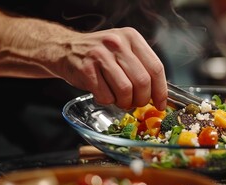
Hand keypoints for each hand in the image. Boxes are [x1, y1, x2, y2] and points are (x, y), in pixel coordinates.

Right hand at [47, 27, 166, 110]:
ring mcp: (101, 55)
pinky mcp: (86, 69)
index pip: (156, 68)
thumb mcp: (123, 50)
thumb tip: (159, 94)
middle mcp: (117, 43)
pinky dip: (107, 101)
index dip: (161, 91)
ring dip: (124, 102)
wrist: (65, 49)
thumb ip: (141, 67)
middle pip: (142, 81)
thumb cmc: (99, 55)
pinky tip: (103, 94)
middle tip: (136, 103)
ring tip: (119, 100)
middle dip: (141, 99)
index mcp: (132, 38)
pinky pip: (105, 95)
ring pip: (125, 90)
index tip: (160, 104)